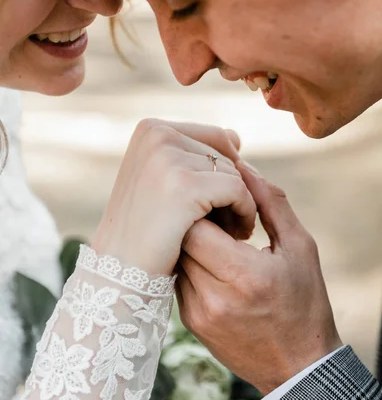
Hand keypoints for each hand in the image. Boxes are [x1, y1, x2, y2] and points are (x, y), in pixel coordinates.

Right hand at [93, 120, 256, 274]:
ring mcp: (168, 158)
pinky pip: (237, 190)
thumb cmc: (144, 229)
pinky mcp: (184, 186)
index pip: (216, 138)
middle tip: (230, 222)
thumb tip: (235, 136)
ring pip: (234, 173)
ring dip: (240, 203)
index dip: (226, 172)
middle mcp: (157, 134)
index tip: (223, 202)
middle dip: (233, 188)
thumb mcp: (160, 180)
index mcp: (151, 128)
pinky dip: (244, 212)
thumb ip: (192, 155)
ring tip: (231, 230)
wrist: (119, 271)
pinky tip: (237, 234)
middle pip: (225, 155)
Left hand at [177, 161, 341, 394]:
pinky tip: (212, 259)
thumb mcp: (300, 246)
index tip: (221, 199)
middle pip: (179, 239)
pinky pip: (179, 277)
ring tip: (215, 234)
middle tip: (214, 210)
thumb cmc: (305, 301)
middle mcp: (213, 298)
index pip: (196, 224)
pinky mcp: (190, 323)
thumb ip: (270, 202)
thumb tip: (242, 165)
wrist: (298, 367)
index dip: (203, 204)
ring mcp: (197, 314)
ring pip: (175, 257)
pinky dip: (191, 261)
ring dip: (190, 239)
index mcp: (244, 275)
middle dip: (193, 217)